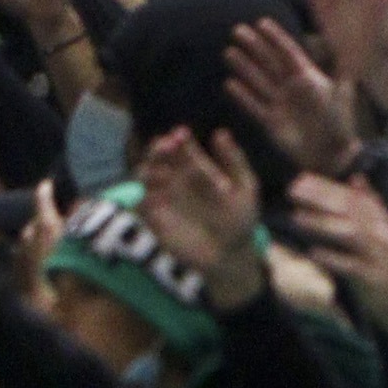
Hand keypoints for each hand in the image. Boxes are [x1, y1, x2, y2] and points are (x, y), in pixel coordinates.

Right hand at [137, 128, 264, 308]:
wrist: (231, 256)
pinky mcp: (155, 220)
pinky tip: (158, 197)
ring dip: (150, 170)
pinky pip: (142, 205)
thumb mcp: (245, 188)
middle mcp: (174, 179)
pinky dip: (145, 198)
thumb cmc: (240, 220)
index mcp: (193, 167)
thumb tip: (220, 132)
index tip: (182, 135)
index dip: (178, 138)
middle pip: (157, 156)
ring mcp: (163, 198)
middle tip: (167, 146)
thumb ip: (234, 161)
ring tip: (163, 172)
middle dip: (158, 149)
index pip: (179, 146)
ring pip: (144, 176)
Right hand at [222, 15, 360, 176]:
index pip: (288, 52)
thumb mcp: (342, 96)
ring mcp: (280, 104)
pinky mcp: (271, 122)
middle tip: (237, 31)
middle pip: (269, 62)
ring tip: (229, 53)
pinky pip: (254, 105)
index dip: (276, 37)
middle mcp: (291, 88)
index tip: (261, 22)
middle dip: (254, 47)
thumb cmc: (340, 125)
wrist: (333, 157)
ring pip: (258, 81)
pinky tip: (230, 84)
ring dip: (244, 67)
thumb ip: (342, 73)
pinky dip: (242, 96)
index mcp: (308, 79)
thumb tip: (351, 50)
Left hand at [286, 173, 387, 356]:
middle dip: (320, 198)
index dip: (327, 187)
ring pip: (350, 234)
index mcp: (384, 223)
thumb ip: (373, 205)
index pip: (353, 198)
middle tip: (293, 190)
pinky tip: (313, 252)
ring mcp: (380, 258)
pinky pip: (352, 266)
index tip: (301, 178)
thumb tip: (356, 178)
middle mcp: (383, 236)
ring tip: (296, 217)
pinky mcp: (375, 279)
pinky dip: (333, 258)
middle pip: (350, 210)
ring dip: (322, 223)